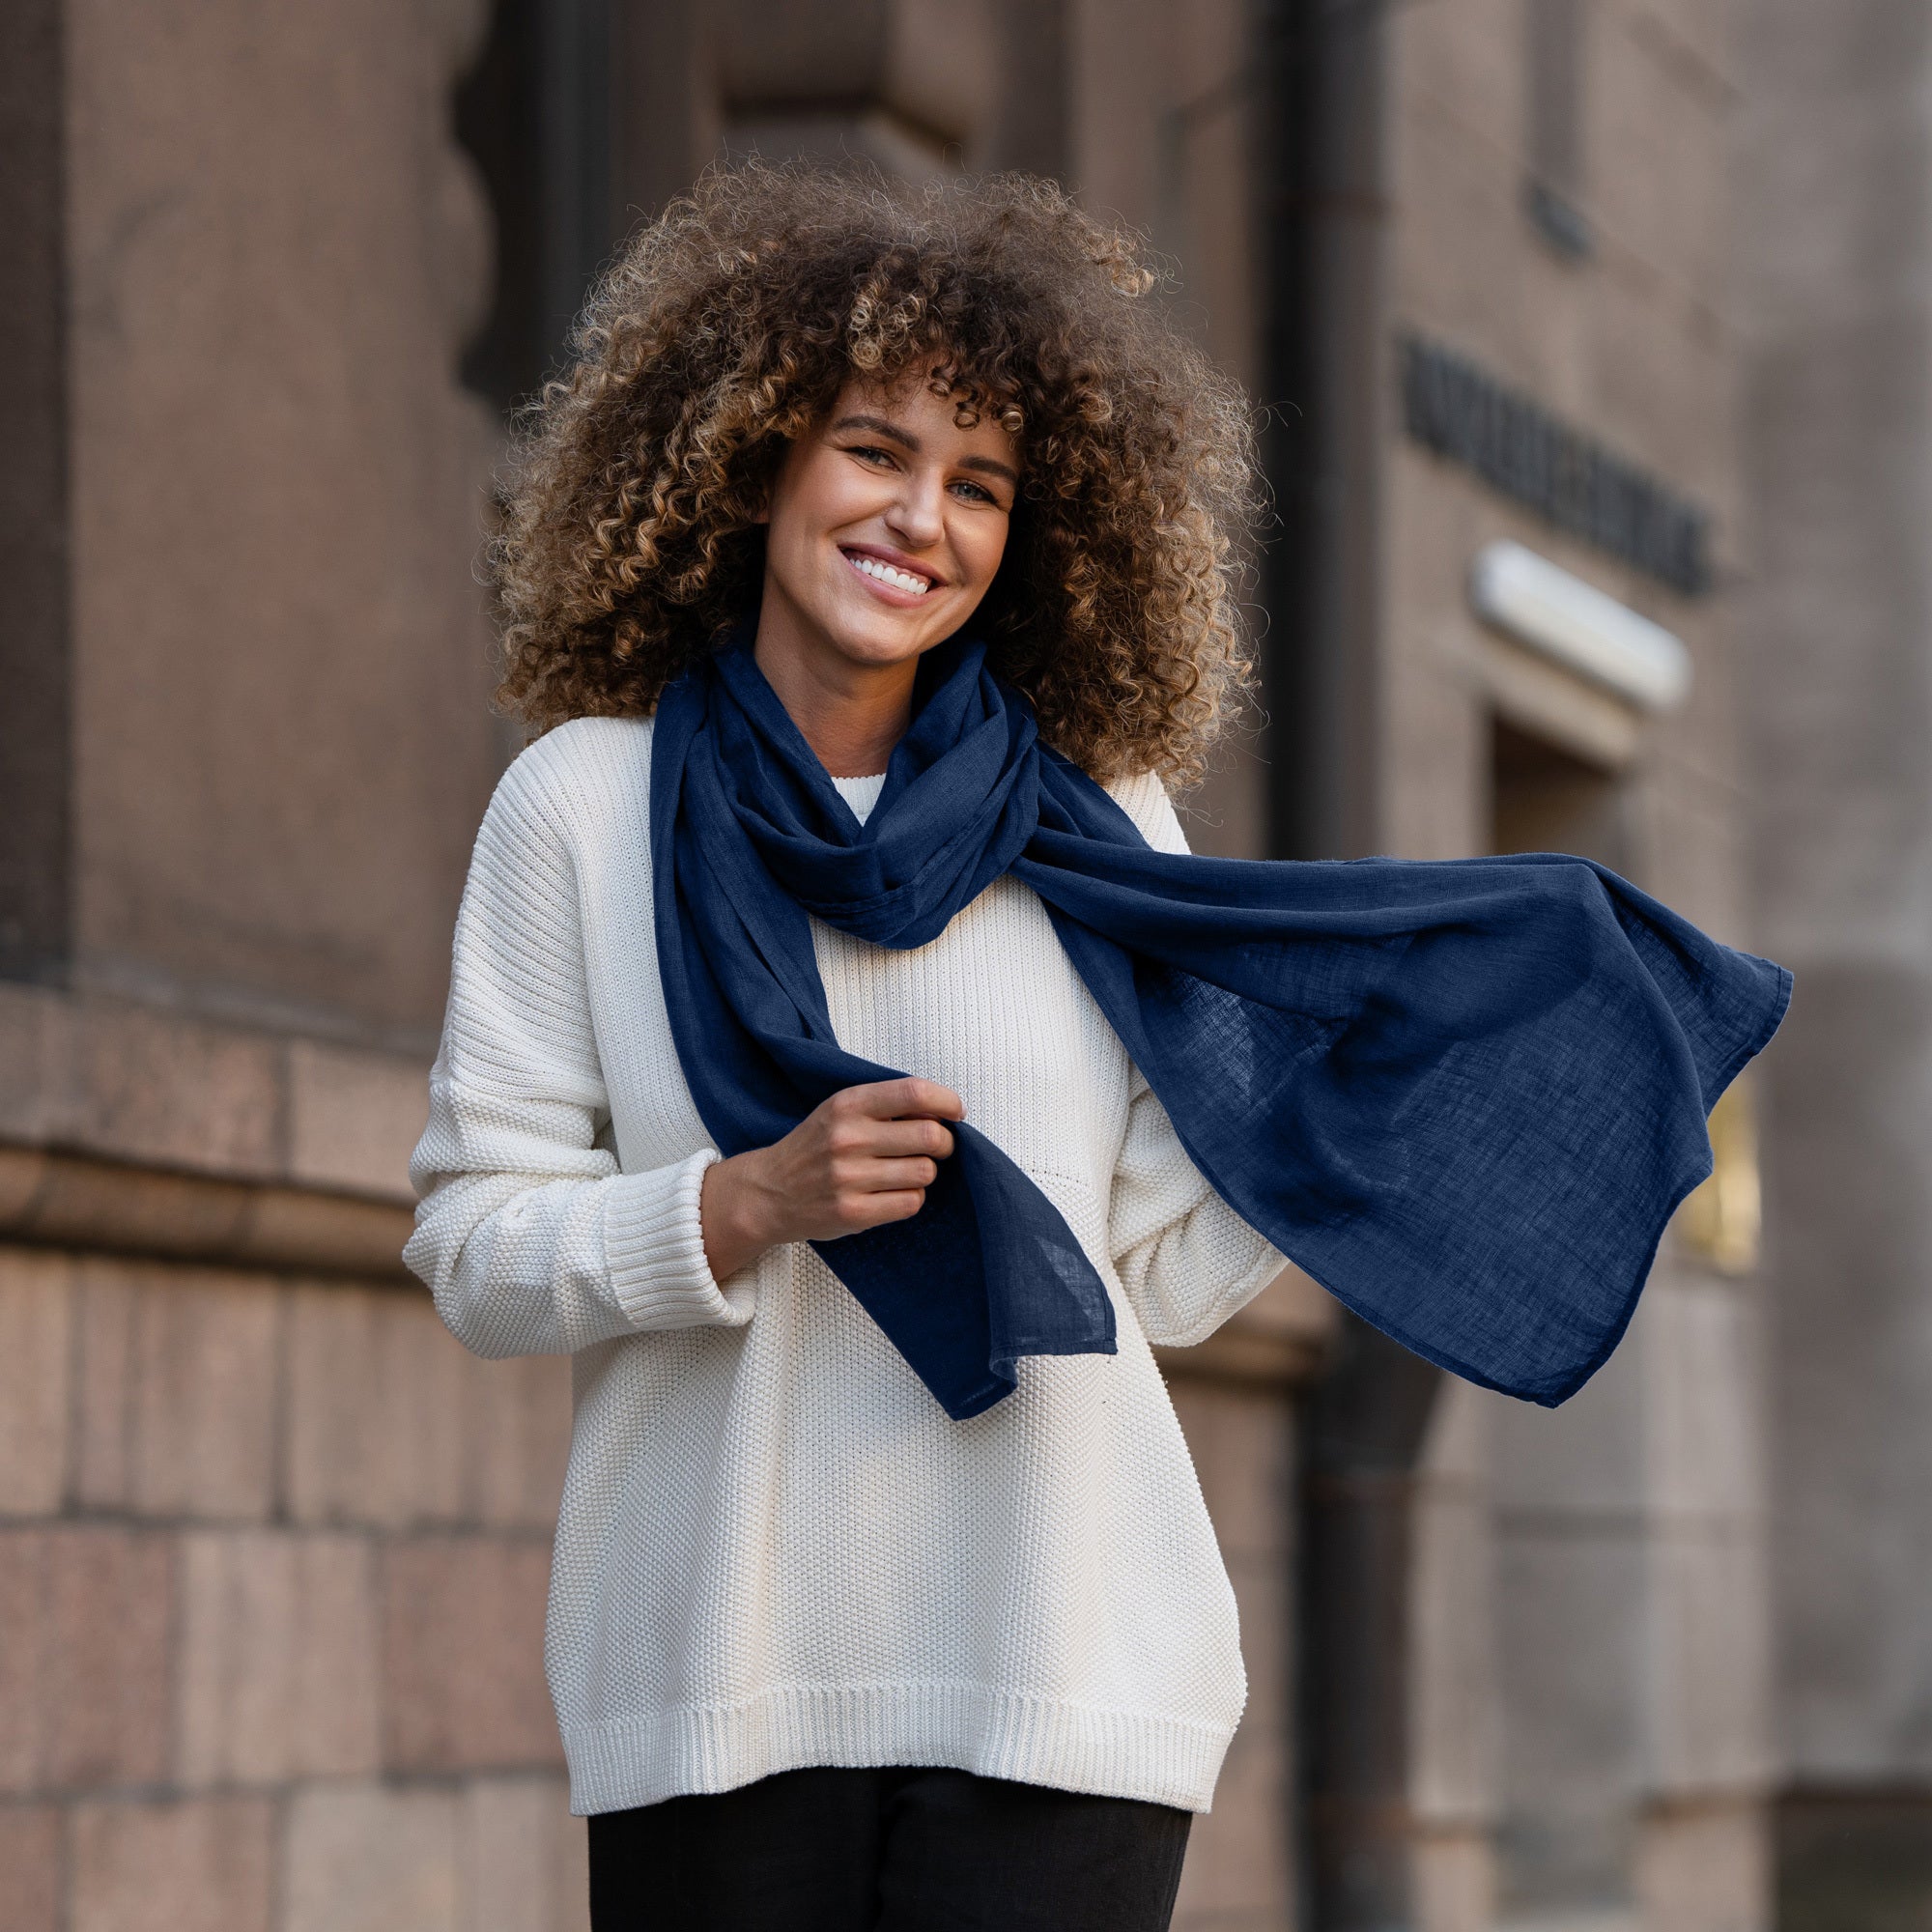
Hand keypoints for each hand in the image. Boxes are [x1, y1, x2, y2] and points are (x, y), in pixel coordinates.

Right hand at [699, 1077, 964, 1281]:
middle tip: (936, 1146)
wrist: (769, 1192)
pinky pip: (911, 1202)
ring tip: (906, 1171)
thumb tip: (945, 1108)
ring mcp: (849, 1178)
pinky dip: (912, 1197)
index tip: (955, 1112)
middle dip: (944, 1142)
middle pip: (930, 1136)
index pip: (915, 1093)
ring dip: (925, 1172)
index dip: (947, 1101)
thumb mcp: (840, 1110)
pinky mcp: (853, 1213)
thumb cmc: (816, 1146)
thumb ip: (886, 1103)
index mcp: (847, 1104)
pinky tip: (894, 1192)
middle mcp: (848, 1138)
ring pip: (925, 1172)